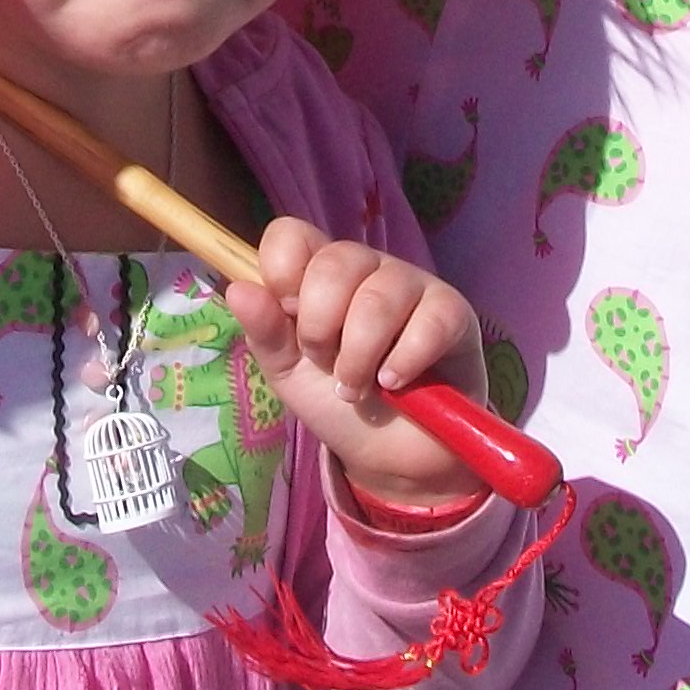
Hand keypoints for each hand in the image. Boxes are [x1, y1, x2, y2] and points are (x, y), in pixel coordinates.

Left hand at [226, 218, 483, 510]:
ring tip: (358, 387)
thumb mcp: (289, 373)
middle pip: (335, 263)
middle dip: (320, 328)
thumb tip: (237, 289)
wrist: (390, 453)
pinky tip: (396, 383)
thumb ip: (264, 332)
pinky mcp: (452, 312)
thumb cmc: (336, 400)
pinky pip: (427, 323)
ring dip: (359, 358)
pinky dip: (403, 363)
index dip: (282, 273)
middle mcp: (366, 266)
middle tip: (326, 363)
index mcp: (318, 272)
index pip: (291, 235)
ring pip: (378, 299)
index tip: (288, 316)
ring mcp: (412, 284)